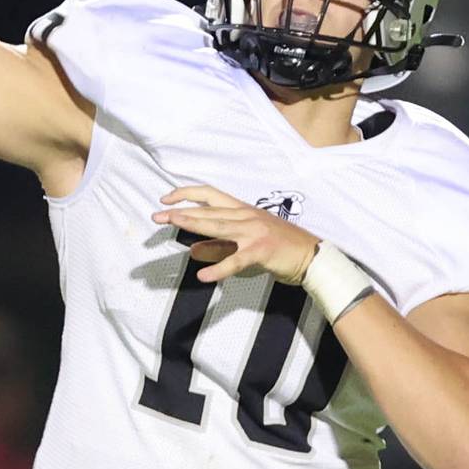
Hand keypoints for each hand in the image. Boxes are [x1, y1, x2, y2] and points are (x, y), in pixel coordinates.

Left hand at [152, 185, 319, 283]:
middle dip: (181, 211)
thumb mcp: (246, 243)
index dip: (186, 194)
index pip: (210, 195)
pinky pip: (236, 260)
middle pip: (209, 210)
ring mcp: (254, 232)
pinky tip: (204, 275)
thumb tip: (192, 249)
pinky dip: (220, 268)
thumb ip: (218, 246)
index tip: (166, 199)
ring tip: (173, 223)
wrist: (311, 256)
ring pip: (219, 226)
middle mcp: (246, 216)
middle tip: (158, 215)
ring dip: (194, 224)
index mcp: (242, 210)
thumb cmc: (279, 248)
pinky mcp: (261, 251)